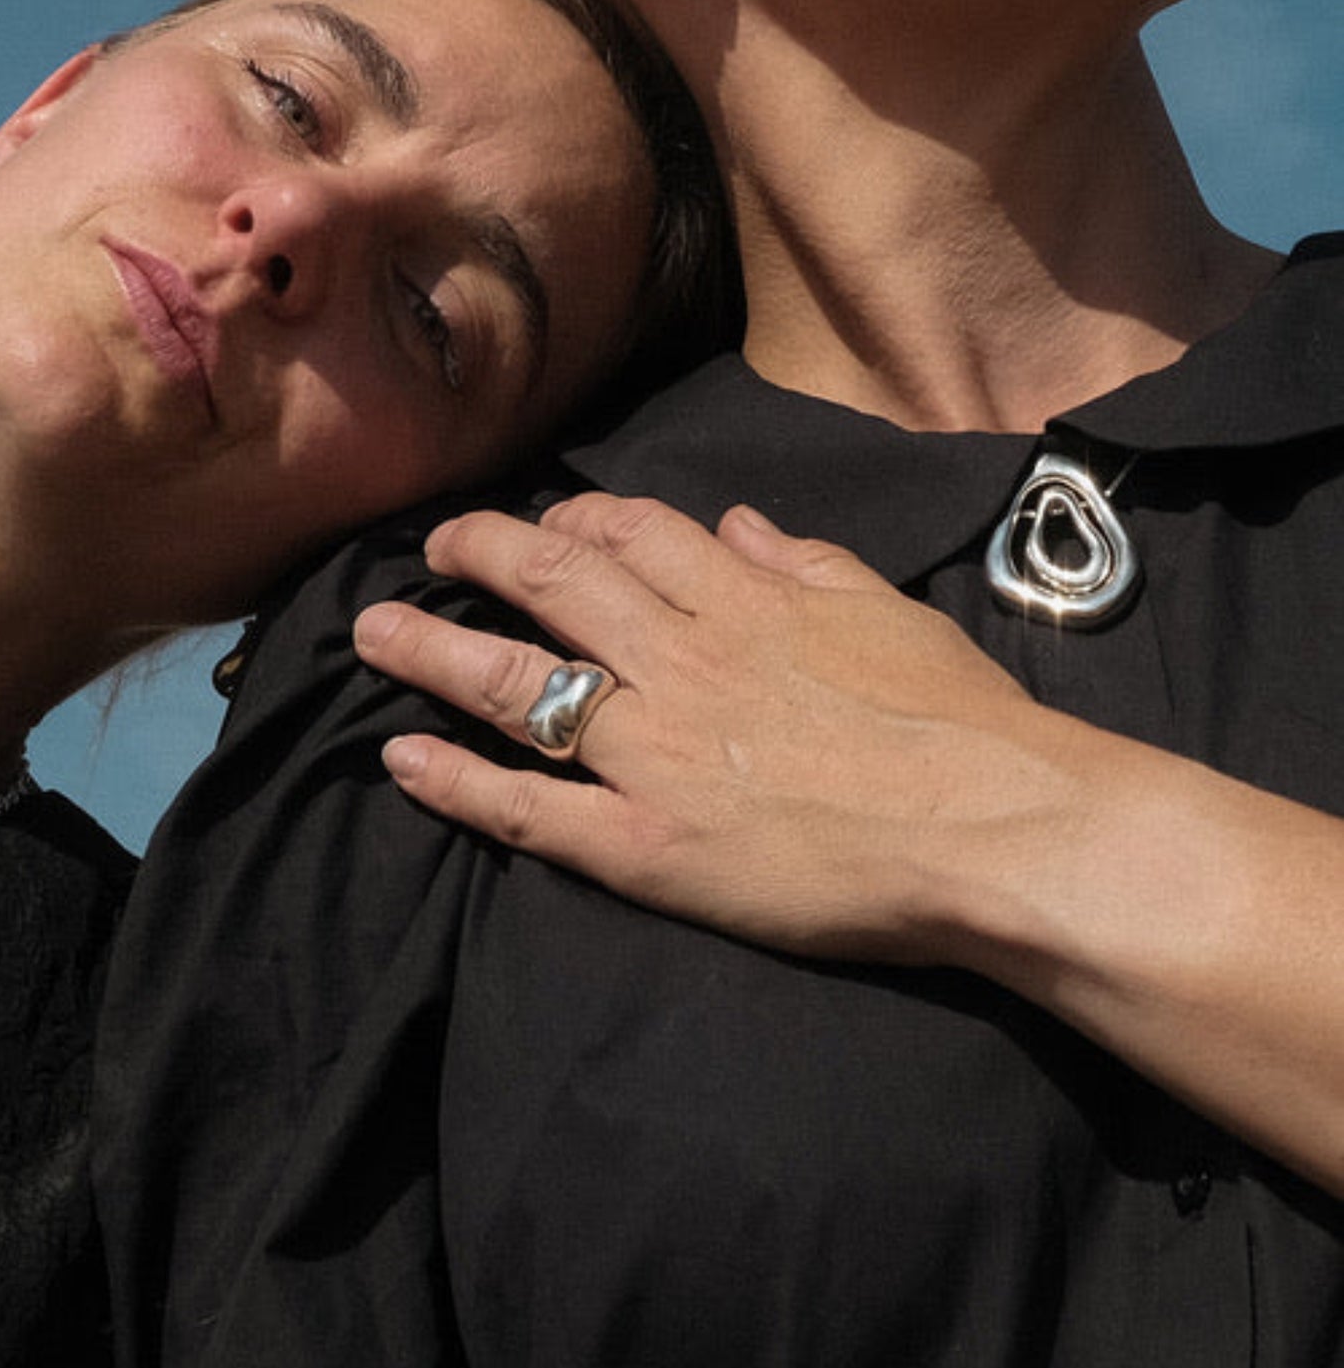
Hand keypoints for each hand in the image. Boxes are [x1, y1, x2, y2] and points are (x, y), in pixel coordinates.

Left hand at [353, 491, 1067, 962]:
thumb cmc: (963, 723)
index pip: (631, 534)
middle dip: (477, 555)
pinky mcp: (648, 847)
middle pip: (551, 585)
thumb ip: (803, 561)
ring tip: (370, 636)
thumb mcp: (887, 612)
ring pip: (516, 684)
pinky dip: (458, 784)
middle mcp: (681, 661)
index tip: (542, 523)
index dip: (572, 521)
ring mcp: (654, 754)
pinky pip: (531, 810)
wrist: (996, 828)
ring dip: (432, 652)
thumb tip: (736, 522)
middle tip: (428, 548)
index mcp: (744, 600)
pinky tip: (403, 761)